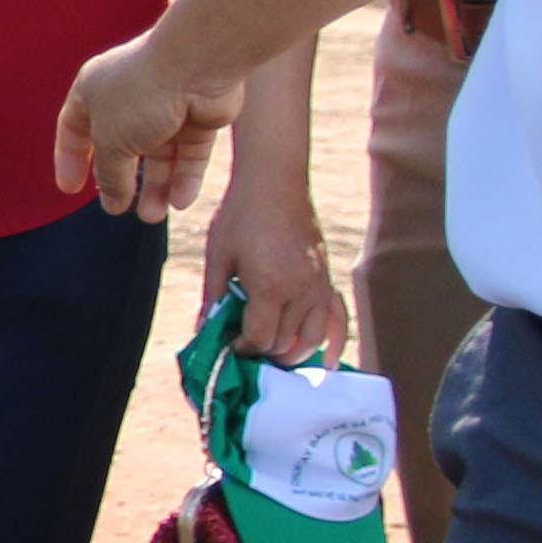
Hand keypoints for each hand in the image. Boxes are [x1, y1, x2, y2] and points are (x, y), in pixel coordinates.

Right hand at [57, 23, 250, 216]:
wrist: (198, 64)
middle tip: (119, 209)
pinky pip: (190, 154)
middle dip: (121, 180)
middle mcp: (129, 97)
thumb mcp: (111, 143)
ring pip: (160, 156)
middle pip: (121, 147)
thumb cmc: (142, 94)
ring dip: (157, 188)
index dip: (71, 159)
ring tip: (153, 216)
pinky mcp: (200, 117)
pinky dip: (185, 178)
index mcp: (94, 90)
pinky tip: (180, 202)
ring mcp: (167, 107)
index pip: (74, 127)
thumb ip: (109, 176)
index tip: (70, 188)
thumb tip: (113, 202)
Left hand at [197, 169, 343, 362]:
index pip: (261, 338)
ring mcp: (319, 284)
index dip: (242, 348)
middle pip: (285, 342)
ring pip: (312, 337)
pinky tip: (328, 363)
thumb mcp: (218, 256)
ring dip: (292, 352)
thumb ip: (213, 296)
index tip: (229, 345)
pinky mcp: (328, 277)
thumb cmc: (241, 214)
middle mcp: (301, 290)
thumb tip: (204, 331)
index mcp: (271, 286)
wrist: (275, 180)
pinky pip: (338, 317)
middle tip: (245, 349)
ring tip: (272, 355)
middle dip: (263, 352)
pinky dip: (334, 342)